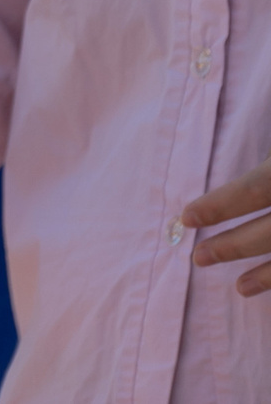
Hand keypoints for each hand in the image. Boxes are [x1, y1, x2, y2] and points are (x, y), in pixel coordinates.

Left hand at [188, 156, 270, 293]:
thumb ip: (261, 161)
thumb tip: (241, 168)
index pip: (254, 188)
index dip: (221, 205)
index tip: (187, 218)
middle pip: (270, 230)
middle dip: (234, 246)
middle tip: (198, 257)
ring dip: (267, 274)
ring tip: (240, 287)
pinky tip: (267, 285)